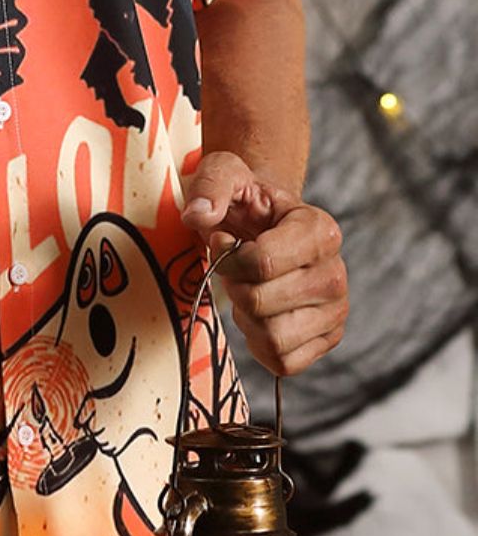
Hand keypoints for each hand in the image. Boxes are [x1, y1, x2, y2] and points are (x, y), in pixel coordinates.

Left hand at [180, 151, 347, 377]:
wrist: (266, 225)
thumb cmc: (246, 202)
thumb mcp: (225, 175)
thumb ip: (211, 186)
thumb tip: (198, 216)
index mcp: (320, 231)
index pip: (262, 263)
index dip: (228, 258)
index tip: (224, 241)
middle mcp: (336, 274)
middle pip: (261, 303)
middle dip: (234, 287)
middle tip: (236, 270)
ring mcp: (335, 312)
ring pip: (272, 338)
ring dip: (246, 317)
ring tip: (251, 290)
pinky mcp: (326, 341)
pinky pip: (282, 361)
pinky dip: (260, 343)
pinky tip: (261, 314)